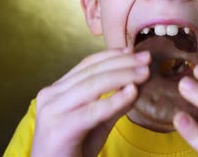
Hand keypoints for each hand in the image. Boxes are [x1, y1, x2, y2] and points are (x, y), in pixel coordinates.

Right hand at [31, 47, 150, 156]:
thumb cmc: (72, 150)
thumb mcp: (97, 123)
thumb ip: (113, 104)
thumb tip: (137, 85)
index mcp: (56, 91)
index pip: (87, 65)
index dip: (112, 55)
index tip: (134, 51)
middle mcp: (51, 96)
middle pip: (91, 72)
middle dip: (122, 63)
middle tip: (147, 58)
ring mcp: (52, 110)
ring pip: (92, 85)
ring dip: (123, 76)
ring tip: (144, 73)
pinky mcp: (60, 128)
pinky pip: (93, 110)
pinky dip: (114, 100)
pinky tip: (132, 92)